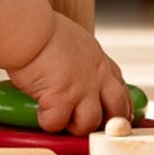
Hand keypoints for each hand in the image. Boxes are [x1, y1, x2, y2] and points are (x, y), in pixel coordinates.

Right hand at [7, 13, 131, 134]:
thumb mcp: (77, 42)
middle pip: (116, 112)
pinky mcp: (60, 98)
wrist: (31, 28)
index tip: (111, 117)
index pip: (122, 93)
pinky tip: (40, 112)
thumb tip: (74, 72)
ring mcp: (81, 89)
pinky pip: (57, 123)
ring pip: (89, 123)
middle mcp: (97, 77)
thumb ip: (83, 61)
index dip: (118, 110)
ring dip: (74, 126)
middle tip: (87, 125)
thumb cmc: (45, 30)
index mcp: (101, 63)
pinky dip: (47, 122)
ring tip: (60, 118)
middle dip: (104, 124)